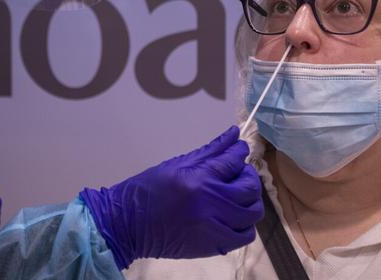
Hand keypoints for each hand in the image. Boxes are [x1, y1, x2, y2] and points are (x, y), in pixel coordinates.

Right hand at [79, 126, 262, 269]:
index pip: (233, 161)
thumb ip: (210, 150)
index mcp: (199, 179)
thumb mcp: (176, 164)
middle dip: (248, 175)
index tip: (239, 148)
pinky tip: (232, 217)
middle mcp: (211, 204)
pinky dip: (244, 224)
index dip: (239, 151)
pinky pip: (244, 235)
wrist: (128, 225)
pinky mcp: (214, 245)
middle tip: (237, 172)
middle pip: (249, 187)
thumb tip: (233, 134)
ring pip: (252, 212)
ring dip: (249, 200)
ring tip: (236, 195)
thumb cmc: (148, 190)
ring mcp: (215, 227)